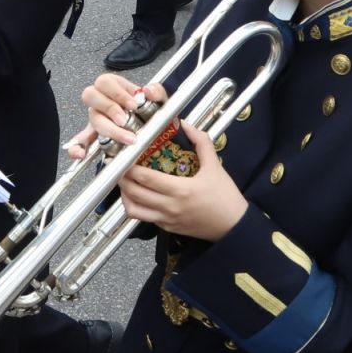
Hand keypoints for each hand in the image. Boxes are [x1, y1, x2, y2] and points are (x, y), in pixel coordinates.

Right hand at [69, 73, 154, 156]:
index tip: (133, 105)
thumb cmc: (151, 109)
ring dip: (108, 129)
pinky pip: (80, 141)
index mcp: (112, 86)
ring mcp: (96, 118)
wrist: (155, 128)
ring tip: (127, 138)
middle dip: (109, 108)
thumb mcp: (157, 98)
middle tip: (124, 119)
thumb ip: (156, 91)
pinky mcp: (95, 136)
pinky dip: (77, 147)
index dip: (117, 93)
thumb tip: (148, 91)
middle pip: (90, 95)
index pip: (105, 82)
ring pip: (92, 119)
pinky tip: (81, 154)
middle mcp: (100, 100)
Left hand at [115, 121, 247, 242]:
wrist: (233, 226)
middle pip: (134, 193)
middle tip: (119, 166)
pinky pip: (144, 218)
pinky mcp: (167, 228)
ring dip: (125, 195)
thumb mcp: (215, 166)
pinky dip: (135, 206)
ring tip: (125, 182)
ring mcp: (167, 219)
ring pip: (134, 210)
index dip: (130, 167)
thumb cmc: (225, 196)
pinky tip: (137, 195)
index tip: (123, 157)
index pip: (146, 178)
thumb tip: (186, 124)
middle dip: (122, 179)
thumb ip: (201, 142)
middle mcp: (170, 207)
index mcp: (181, 190)